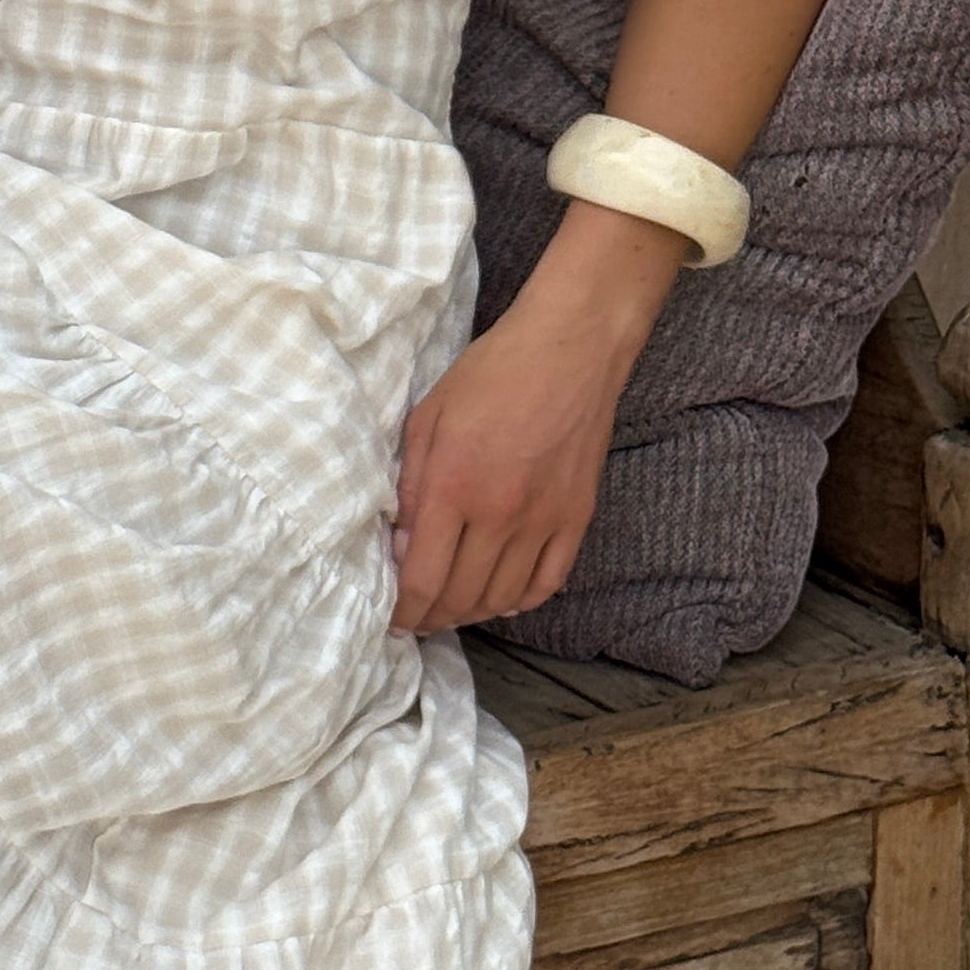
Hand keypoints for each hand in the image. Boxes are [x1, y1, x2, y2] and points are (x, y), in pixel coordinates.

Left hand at [389, 302, 636, 637]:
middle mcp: (500, 514)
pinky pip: (548, 582)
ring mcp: (544, 520)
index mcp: (454, 487)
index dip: (404, 612)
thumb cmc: (490, 375)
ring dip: (472, 612)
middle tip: (416, 619)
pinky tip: (501, 598)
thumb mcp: (428, 419)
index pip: (424, 579)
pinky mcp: (577, 518)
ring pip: (503, 597)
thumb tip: (401, 547)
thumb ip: (411, 486)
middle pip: (462, 597)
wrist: (570, 349)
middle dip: (432, 618)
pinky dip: (520, 600)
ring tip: (452, 610)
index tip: (392, 620)